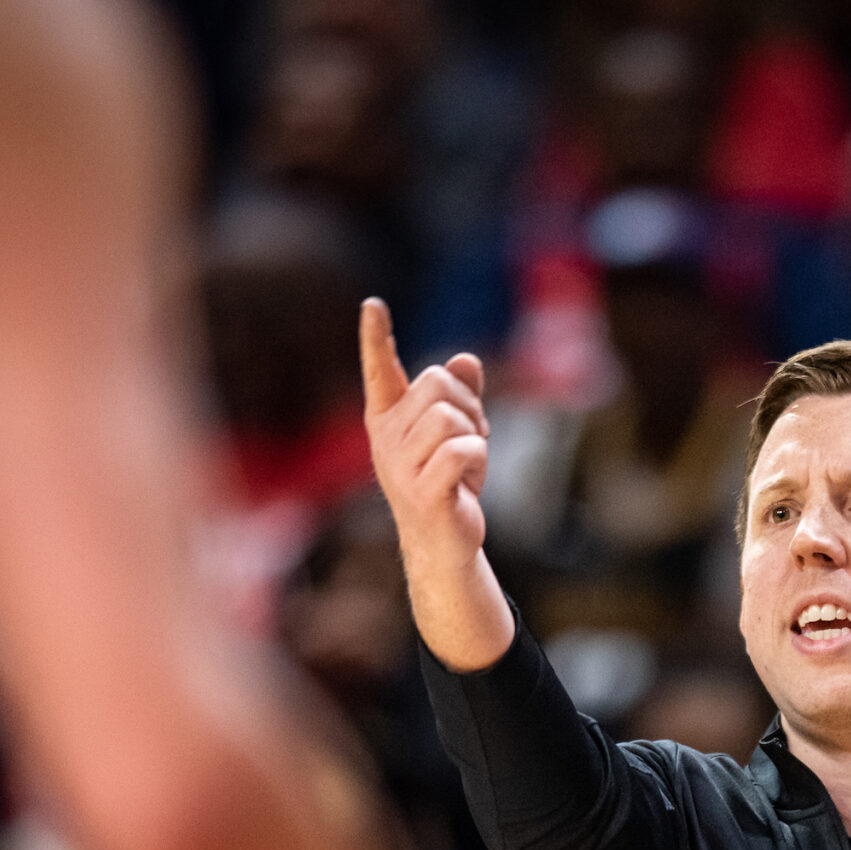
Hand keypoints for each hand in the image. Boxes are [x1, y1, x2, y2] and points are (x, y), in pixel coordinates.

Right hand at [360, 298, 489, 582]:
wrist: (443, 543)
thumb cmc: (448, 482)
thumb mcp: (457, 432)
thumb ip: (460, 394)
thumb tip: (464, 359)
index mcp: (388, 419)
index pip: (378, 371)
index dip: (375, 338)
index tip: (373, 305)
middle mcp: (386, 438)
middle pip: (437, 383)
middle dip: (469, 405)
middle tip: (472, 439)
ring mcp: (399, 466)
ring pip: (450, 417)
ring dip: (475, 436)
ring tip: (468, 464)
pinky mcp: (421, 492)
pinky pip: (461, 449)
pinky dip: (477, 458)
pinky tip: (470, 481)